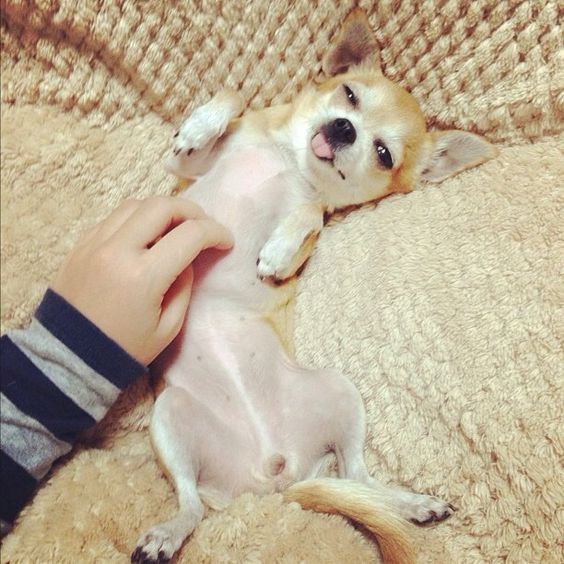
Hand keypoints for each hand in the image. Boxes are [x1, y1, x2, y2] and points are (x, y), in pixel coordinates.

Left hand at [51, 197, 232, 364]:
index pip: (190, 235)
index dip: (216, 233)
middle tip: (204, 226)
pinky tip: (146, 236)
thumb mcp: (168, 327)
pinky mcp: (81, 244)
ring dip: (163, 210)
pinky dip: (138, 219)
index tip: (226, 242)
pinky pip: (115, 217)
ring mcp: (95, 242)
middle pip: (162, 206)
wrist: (69, 357)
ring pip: (137, 204)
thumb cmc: (124, 348)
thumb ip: (184, 287)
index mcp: (143, 275)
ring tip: (176, 228)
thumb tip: (186, 259)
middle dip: (192, 211)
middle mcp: (118, 249)